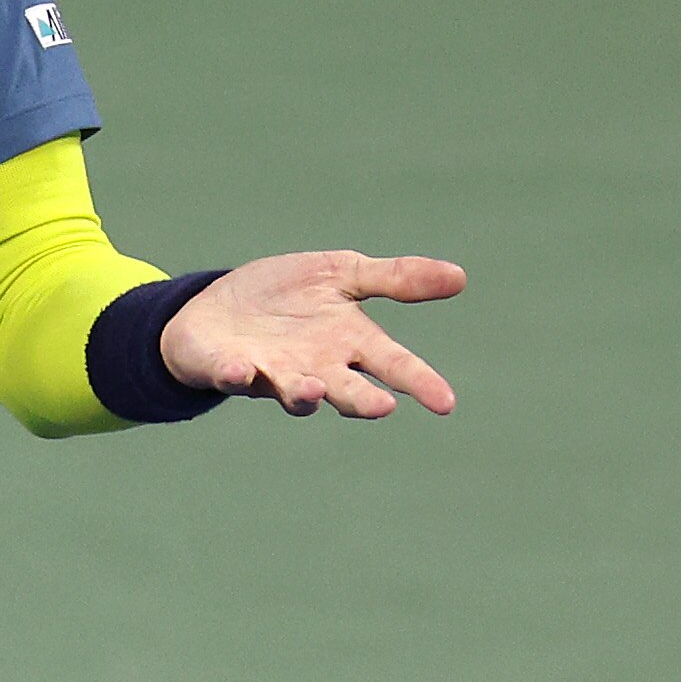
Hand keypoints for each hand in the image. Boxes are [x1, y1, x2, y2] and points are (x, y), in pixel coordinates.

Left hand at [161, 251, 465, 417]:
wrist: (219, 306)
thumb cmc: (288, 296)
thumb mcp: (343, 274)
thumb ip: (395, 279)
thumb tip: (461, 276)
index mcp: (348, 342)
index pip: (392, 364)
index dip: (419, 382)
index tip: (446, 403)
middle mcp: (315, 366)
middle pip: (345, 389)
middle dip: (362, 400)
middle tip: (383, 407)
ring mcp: (272, 372)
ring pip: (292, 392)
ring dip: (301, 393)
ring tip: (311, 389)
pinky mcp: (229, 369)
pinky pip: (232, 378)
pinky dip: (236, 376)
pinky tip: (240, 369)